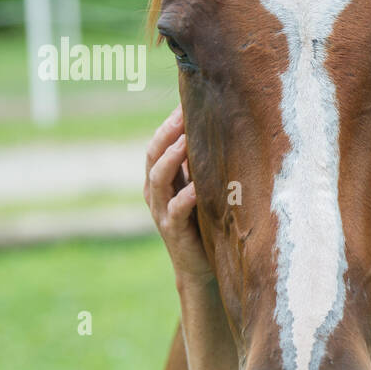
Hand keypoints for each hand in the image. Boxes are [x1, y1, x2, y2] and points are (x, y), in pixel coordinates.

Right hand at [143, 104, 213, 283]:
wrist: (200, 267)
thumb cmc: (203, 223)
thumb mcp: (200, 189)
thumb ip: (200, 166)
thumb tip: (218, 132)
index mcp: (161, 180)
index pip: (158, 144)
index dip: (168, 124)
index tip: (183, 102)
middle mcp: (156, 192)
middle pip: (153, 156)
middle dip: (166, 133)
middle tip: (181, 114)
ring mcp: (162, 211)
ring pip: (158, 179)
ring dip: (171, 158)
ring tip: (185, 141)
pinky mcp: (174, 231)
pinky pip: (176, 210)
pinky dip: (185, 197)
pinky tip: (197, 187)